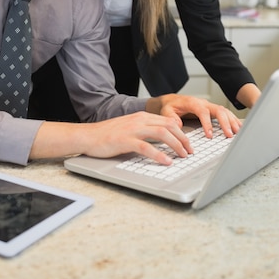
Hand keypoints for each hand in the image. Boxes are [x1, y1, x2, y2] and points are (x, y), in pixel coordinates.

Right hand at [75, 112, 193, 164]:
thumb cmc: (108, 135)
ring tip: (182, 156)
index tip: (189, 144)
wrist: (88, 136)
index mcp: (142, 117)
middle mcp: (139, 120)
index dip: (182, 133)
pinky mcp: (125, 140)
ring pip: (162, 133)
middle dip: (183, 139)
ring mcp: (132, 129)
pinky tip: (166, 161)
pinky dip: (158, 155)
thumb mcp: (131, 128)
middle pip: (169, 126)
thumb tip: (164, 141)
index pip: (169, 121)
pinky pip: (146, 147)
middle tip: (190, 152)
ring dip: (175, 145)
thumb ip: (146, 131)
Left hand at [146, 94, 241, 138]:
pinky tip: (238, 127)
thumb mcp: (166, 111)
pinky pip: (225, 114)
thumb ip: (171, 117)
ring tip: (237, 132)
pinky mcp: (213, 110)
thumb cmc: (171, 106)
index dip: (207, 123)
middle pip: (218, 110)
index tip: (210, 135)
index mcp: (193, 103)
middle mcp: (204, 103)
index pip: (203, 111)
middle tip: (228, 135)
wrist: (173, 100)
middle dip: (225, 122)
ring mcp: (210, 106)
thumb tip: (178, 125)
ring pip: (224, 111)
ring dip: (232, 121)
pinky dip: (233, 120)